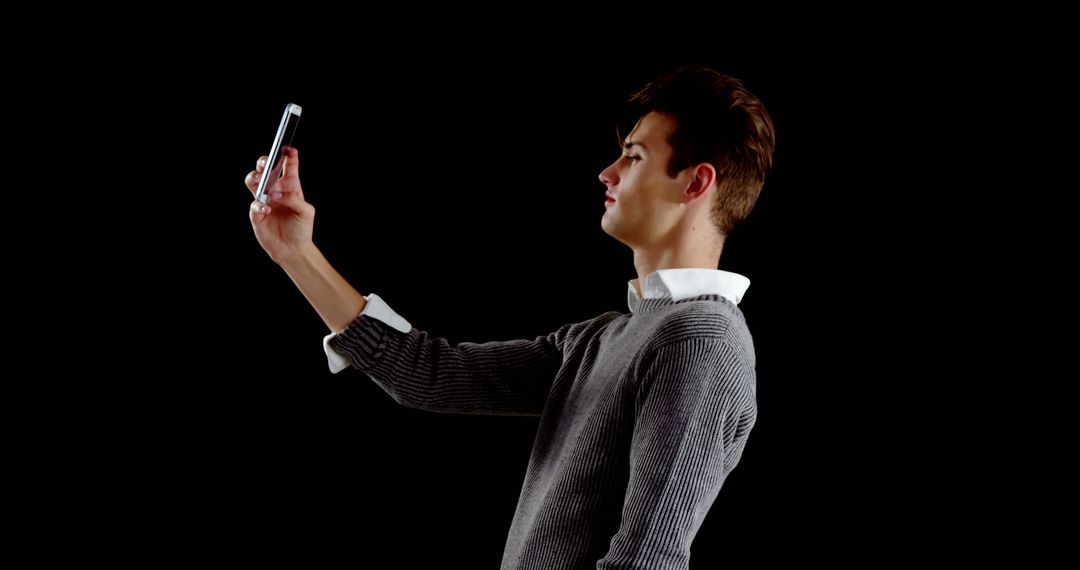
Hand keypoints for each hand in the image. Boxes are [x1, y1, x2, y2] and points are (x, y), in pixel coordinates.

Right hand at [245, 147, 314, 263]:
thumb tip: (277, 193)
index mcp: (291, 186)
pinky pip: (253, 204)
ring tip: (260, 182)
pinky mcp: (257, 214)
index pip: (288, 166)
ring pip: (253, 181)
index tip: (288, 149)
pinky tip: (267, 209)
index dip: (288, 155)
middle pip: (265, 168)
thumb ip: (294, 199)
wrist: (292, 249)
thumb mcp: (306, 212)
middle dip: (264, 162)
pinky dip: (259, 205)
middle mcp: (276, 190)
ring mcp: (264, 200)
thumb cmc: (302, 229)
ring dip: (254, 178)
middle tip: (266, 164)